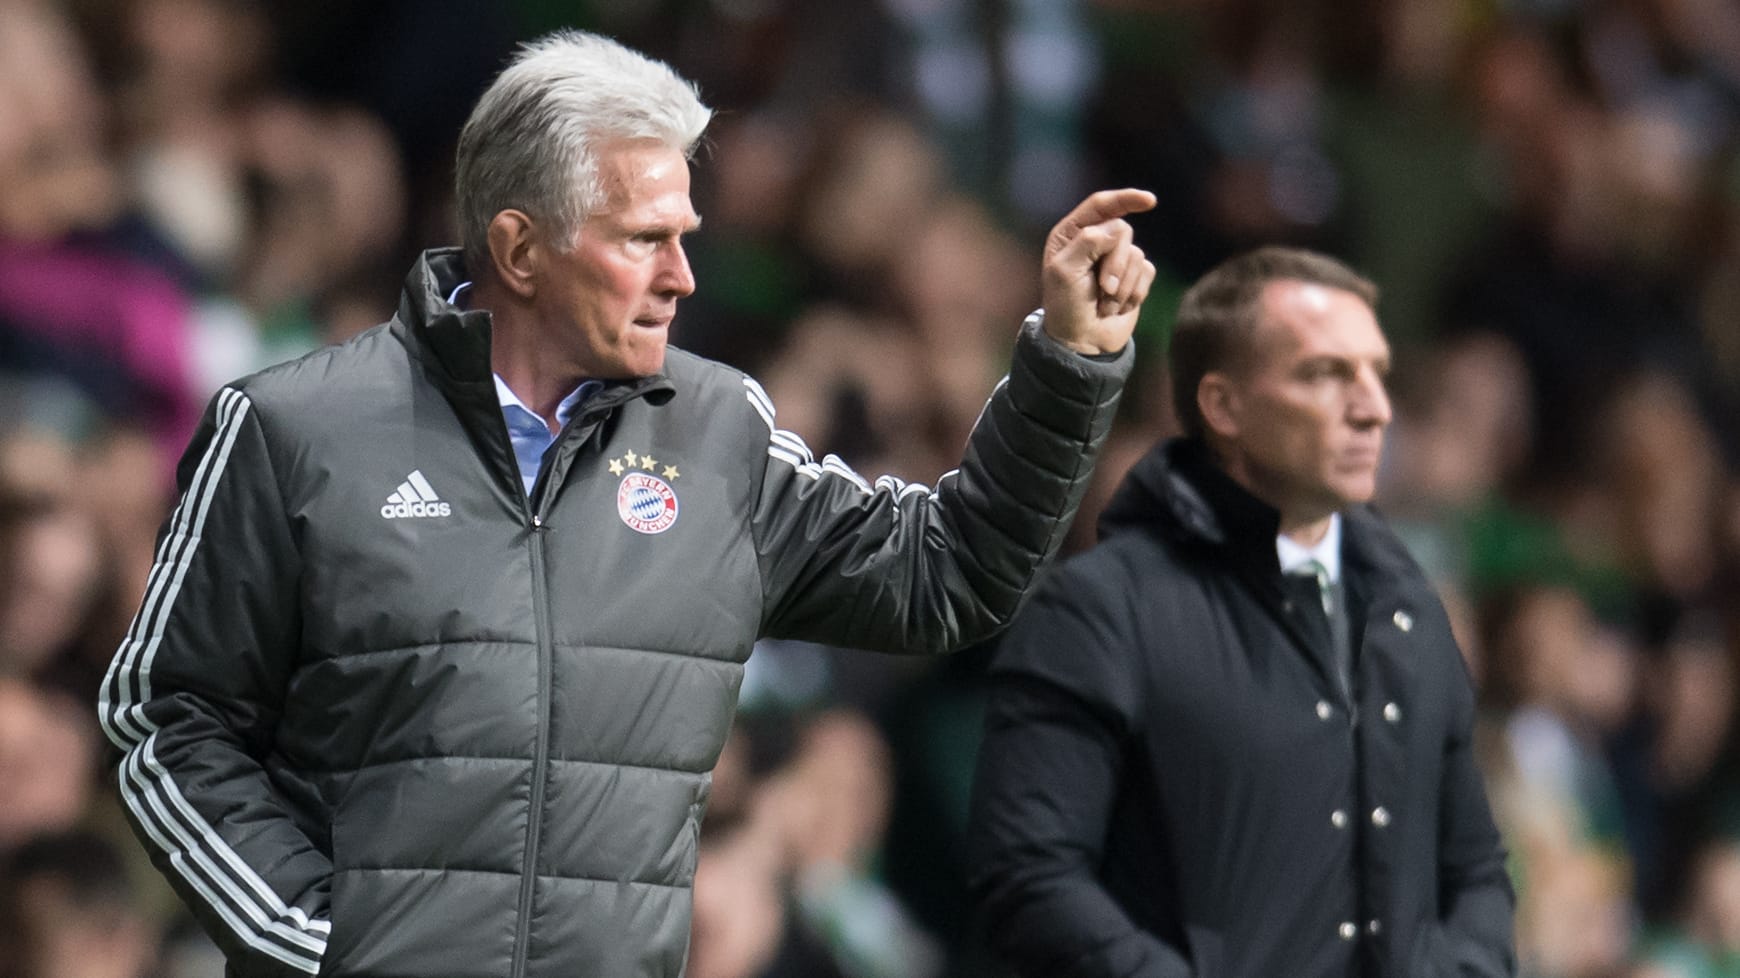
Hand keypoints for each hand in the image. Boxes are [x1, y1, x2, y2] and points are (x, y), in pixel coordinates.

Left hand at [1039, 188, 1157, 355]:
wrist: (1082, 341)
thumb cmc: (1066, 305)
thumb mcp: (1065, 272)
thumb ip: (1088, 242)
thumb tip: (1118, 228)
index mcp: (1072, 233)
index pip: (1101, 204)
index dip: (1125, 198)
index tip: (1149, 201)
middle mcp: (1095, 240)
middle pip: (1123, 231)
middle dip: (1116, 263)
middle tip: (1102, 289)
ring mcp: (1116, 259)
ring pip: (1137, 255)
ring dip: (1122, 285)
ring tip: (1104, 303)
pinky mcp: (1134, 277)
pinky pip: (1147, 272)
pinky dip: (1134, 293)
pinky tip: (1117, 306)